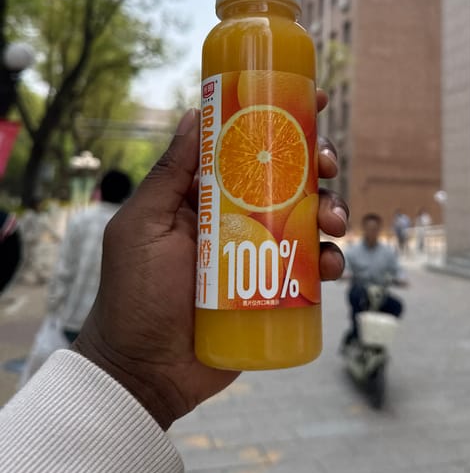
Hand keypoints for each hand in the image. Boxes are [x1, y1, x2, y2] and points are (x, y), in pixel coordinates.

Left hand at [73, 95, 347, 429]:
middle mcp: (237, 218)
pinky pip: (312, 269)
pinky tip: (331, 265)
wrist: (144, 371)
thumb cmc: (133, 294)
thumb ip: (169, 174)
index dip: (280, 120)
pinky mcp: (276, 291)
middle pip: (288, 178)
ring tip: (331, 223)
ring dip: (331, 210)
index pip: (247, 147)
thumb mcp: (142, 226)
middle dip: (317, 164)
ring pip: (307, 219)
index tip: (311, 101)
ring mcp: (259, 254)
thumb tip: (193, 112)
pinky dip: (329, 261)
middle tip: (328, 165)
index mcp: (206, 195)